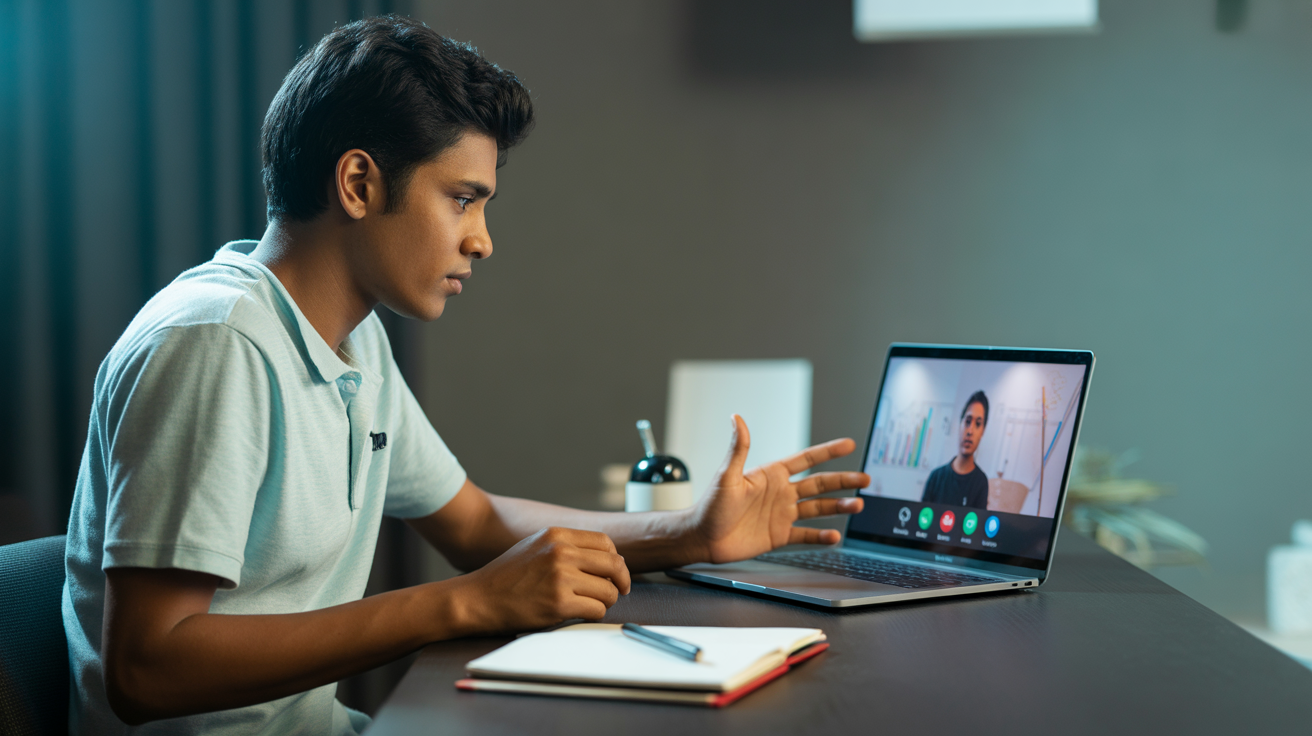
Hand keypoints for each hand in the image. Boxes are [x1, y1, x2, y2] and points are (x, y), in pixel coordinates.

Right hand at [451, 526, 631, 633]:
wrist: (478, 598)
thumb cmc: (506, 576)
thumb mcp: (536, 546)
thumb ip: (566, 546)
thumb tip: (604, 557)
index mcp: (557, 536)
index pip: (606, 543)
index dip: (616, 560)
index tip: (615, 572)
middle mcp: (561, 553)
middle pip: (614, 565)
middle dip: (621, 581)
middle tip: (619, 591)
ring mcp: (561, 578)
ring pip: (608, 591)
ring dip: (605, 601)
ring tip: (591, 604)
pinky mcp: (559, 604)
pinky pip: (596, 610)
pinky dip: (594, 615)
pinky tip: (581, 614)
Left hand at [690, 415, 869, 563]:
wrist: (702, 537)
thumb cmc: (710, 505)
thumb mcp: (726, 475)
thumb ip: (738, 448)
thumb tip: (736, 418)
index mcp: (771, 475)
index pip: (805, 459)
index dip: (827, 452)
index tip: (848, 445)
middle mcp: (780, 493)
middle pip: (819, 484)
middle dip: (843, 481)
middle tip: (865, 479)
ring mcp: (781, 514)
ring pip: (817, 508)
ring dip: (838, 507)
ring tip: (857, 506)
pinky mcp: (779, 535)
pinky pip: (805, 535)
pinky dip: (821, 536)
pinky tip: (834, 536)